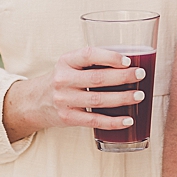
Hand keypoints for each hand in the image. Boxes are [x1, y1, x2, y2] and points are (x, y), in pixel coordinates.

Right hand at [4, 49, 146, 139]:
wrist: (35, 102)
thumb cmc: (63, 80)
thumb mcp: (70, 65)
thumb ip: (92, 62)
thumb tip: (129, 63)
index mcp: (65, 61)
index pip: (88, 55)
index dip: (109, 57)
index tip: (128, 60)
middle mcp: (63, 80)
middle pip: (97, 79)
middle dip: (122, 77)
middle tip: (140, 75)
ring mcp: (64, 101)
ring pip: (98, 101)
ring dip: (122, 98)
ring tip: (139, 96)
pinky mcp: (68, 118)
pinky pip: (94, 121)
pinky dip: (113, 122)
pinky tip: (128, 119)